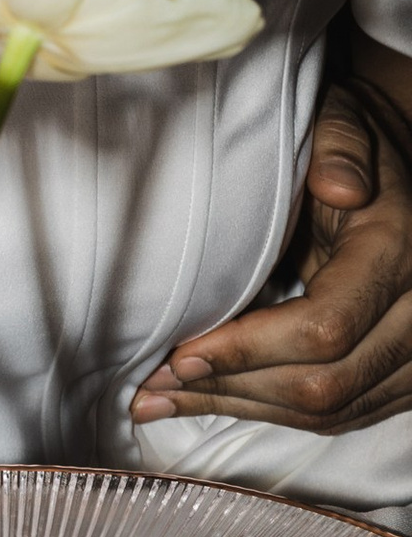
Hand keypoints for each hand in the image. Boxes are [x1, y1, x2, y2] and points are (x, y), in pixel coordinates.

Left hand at [131, 80, 411, 432]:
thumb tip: (340, 186)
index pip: (326, 327)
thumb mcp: (342, 122)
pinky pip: (342, 414)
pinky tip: (213, 399)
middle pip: (325, 384)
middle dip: (232, 389)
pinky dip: (274, 412)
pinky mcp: (402, 376)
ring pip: (331, 410)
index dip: (250, 349)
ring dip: (243, 409)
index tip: (180, 353)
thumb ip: (340, 146)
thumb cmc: (350, 142)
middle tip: (151, 386)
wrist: (396, 168)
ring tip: (164, 399)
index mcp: (398, 252)